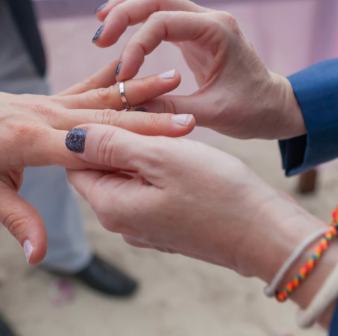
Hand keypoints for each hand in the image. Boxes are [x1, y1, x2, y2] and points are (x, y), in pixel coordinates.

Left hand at [0, 61, 194, 263]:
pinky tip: (138, 63)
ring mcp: (53, 102)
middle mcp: (48, 116)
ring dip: (140, 88)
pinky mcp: (55, 96)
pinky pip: (89, 85)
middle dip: (150, 118)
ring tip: (175, 77)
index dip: (131, 143)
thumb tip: (39, 256)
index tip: (167, 142)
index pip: (91, 145)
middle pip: (106, 118)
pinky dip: (115, 76)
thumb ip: (18, 219)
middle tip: (188, 117)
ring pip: (103, 96)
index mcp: (32, 140)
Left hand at [66, 124, 337, 326]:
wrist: (268, 235)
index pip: (75, 163)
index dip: (87, 130)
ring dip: (139, 148)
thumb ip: (111, 145)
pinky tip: (177, 147)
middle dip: (115, 136)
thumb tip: (70, 136)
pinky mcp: (168, 224)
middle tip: (140, 104)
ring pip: (127, 176)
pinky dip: (155, 165)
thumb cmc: (218, 193)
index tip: (112, 102)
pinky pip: (148, 187)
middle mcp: (122, 221)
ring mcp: (146, 225)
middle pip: (101, 169)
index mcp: (111, 206)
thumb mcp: (160, 158)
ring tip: (162, 123)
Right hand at [92, 0, 306, 139]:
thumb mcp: (213, 114)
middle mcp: (209, 19)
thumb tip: (129, 108)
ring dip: (127, 8)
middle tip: (99, 38)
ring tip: (101, 23)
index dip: (136, 45)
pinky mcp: (195, 34)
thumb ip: (171, 110)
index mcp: (217, 32)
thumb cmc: (253, 109)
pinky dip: (138, 19)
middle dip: (124, 13)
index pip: (164, 22)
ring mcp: (202, 23)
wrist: (275, 106)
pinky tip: (119, 29)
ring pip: (158, 0)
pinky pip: (162, 16)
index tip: (122, 75)